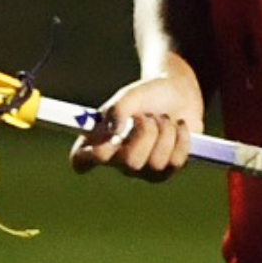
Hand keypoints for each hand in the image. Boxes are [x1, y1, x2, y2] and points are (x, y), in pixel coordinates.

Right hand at [68, 57, 203, 181]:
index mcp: (100, 141)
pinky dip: (180, 138)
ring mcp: (142, 169)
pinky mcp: (167, 169)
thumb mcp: (131, 96)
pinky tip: (178, 125)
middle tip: (149, 115)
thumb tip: (115, 131)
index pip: (81, 160)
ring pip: (156, 163)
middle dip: (146, 132)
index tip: (104, 142)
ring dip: (164, 132)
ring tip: (163, 118)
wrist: (177, 93)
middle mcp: (117, 161)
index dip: (88, 157)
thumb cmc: (146, 96)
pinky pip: (176, 162)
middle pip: (130, 162)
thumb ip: (118, 109)